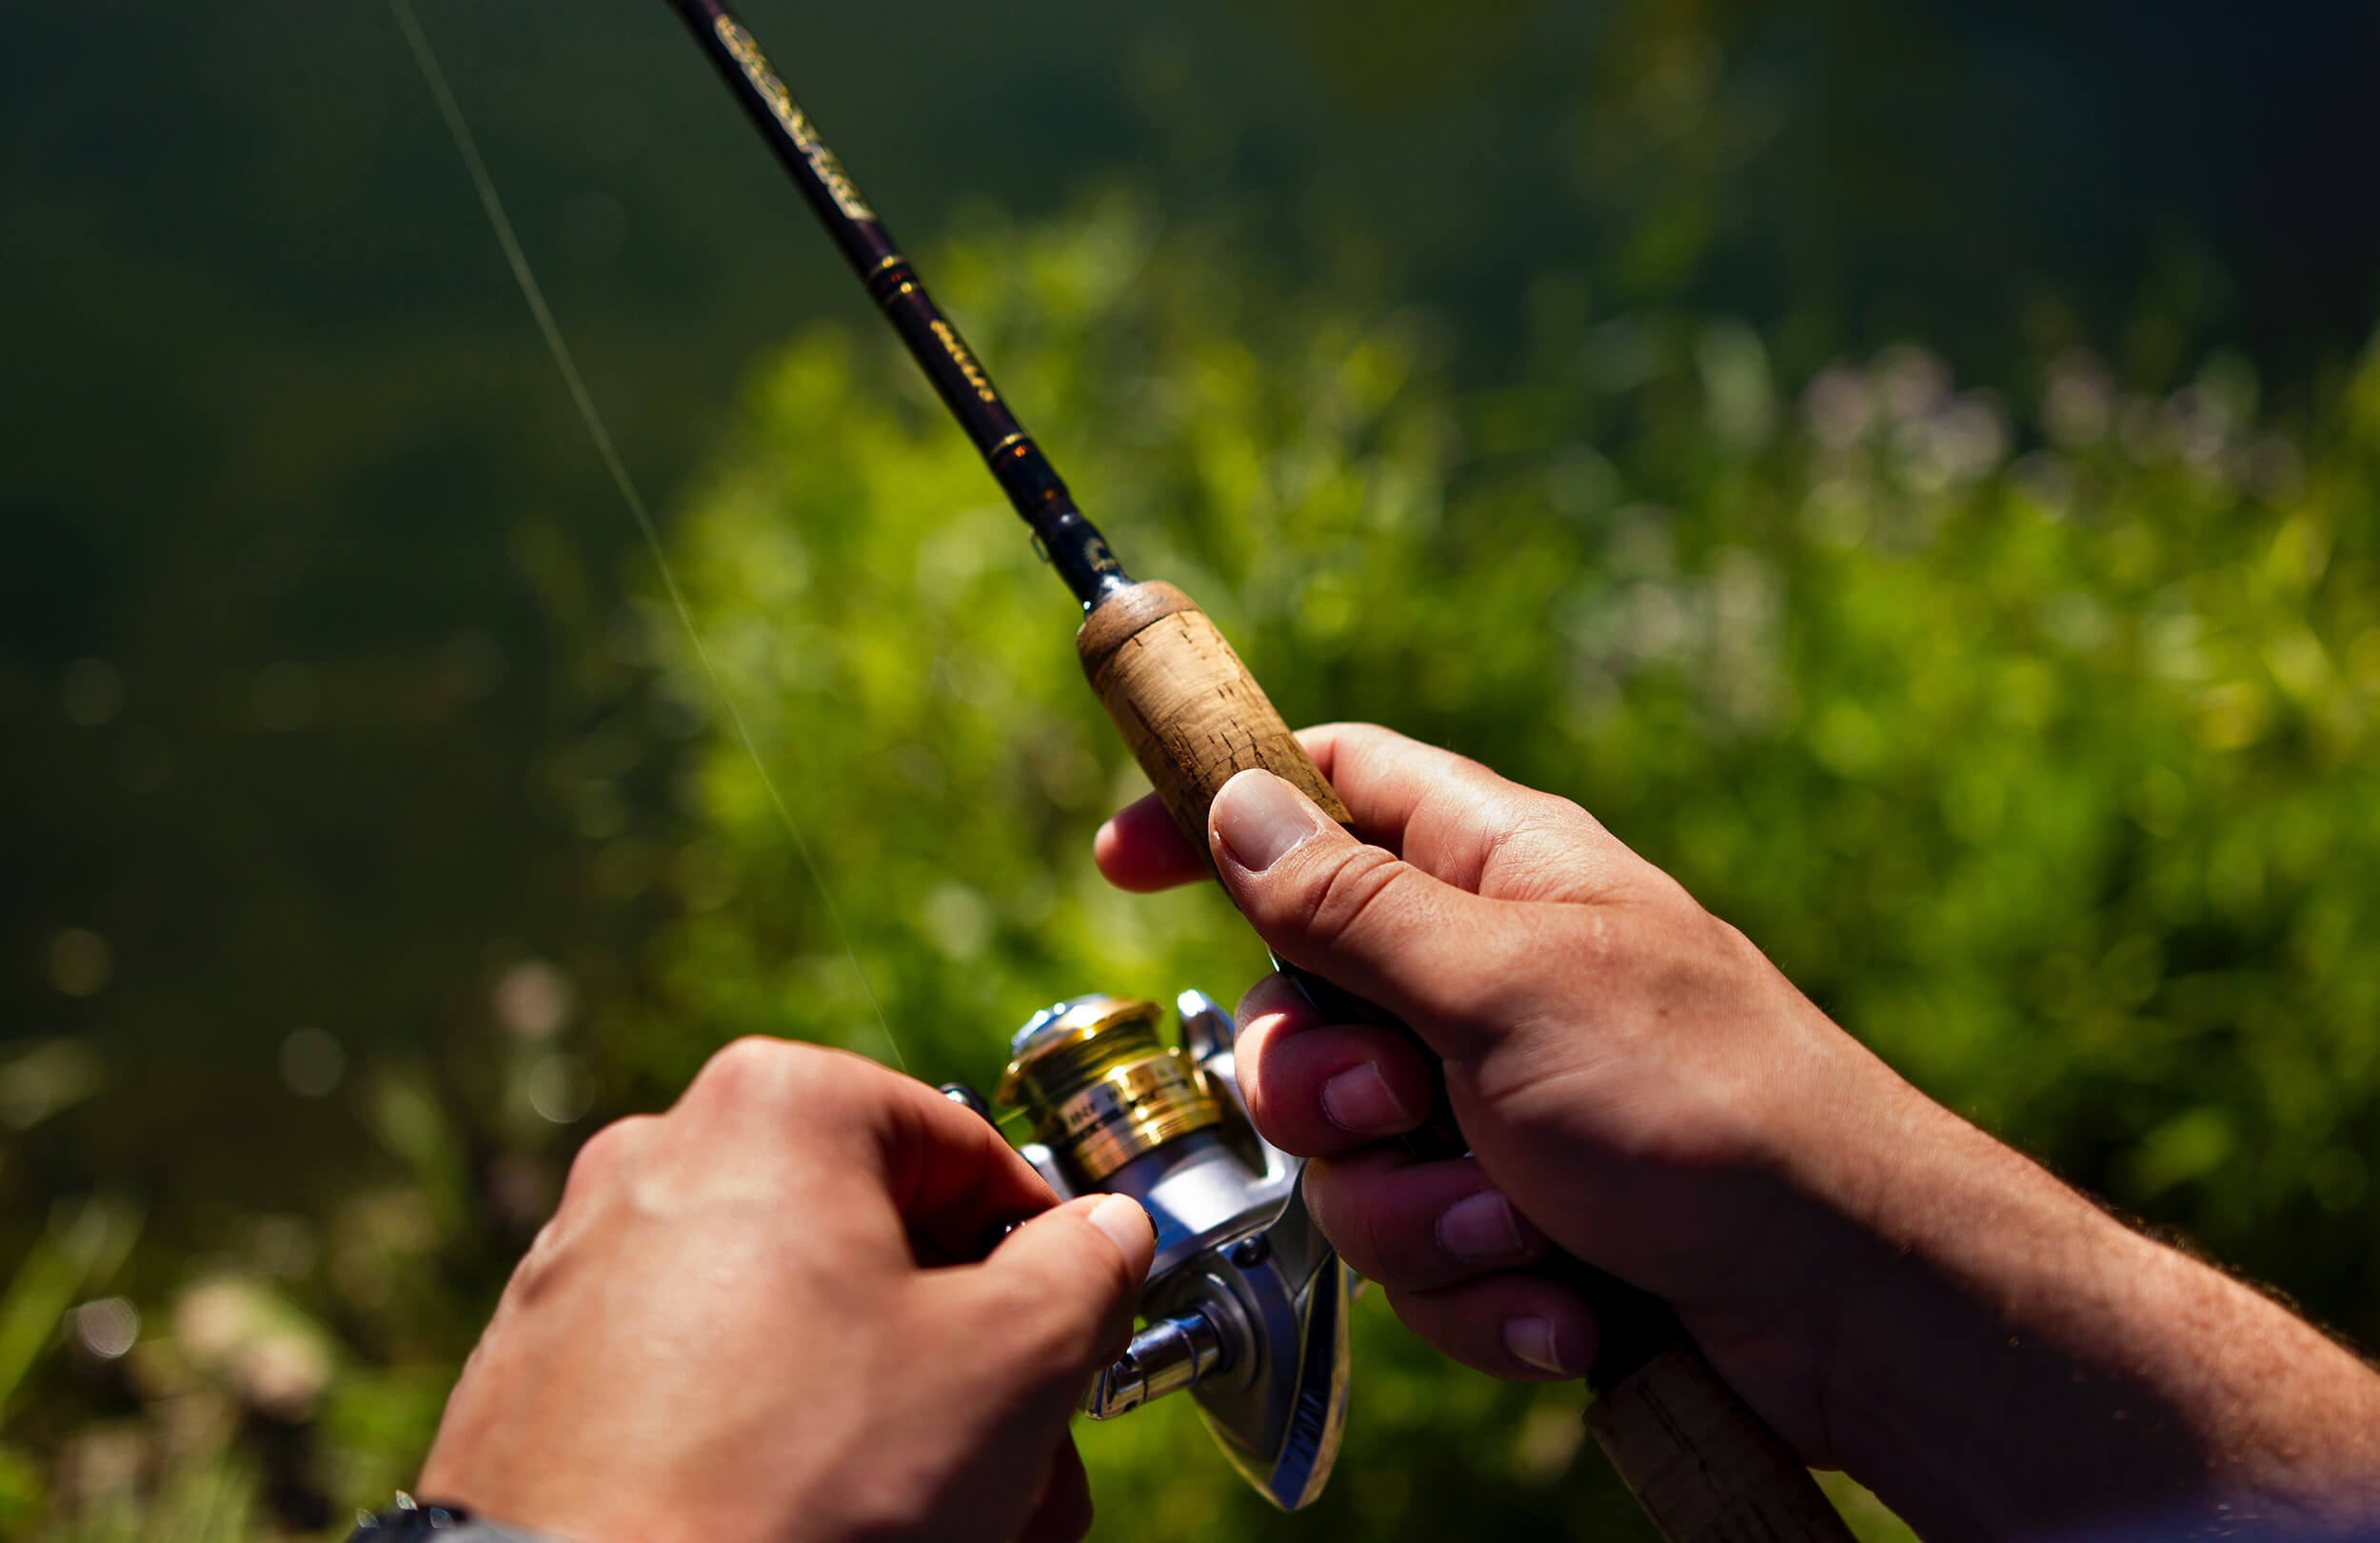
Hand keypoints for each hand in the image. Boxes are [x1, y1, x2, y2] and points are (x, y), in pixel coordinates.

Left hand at [419, 1039, 1154, 1542]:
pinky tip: (830, 1525)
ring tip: (955, 1525)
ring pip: (800, 1332)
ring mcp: (586, 1268)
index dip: (1048, 1258)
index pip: (972, 1156)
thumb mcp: (1010, 1364)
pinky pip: (705, 1389)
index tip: (1078, 1345)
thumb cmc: (800, 1484)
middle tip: (1029, 1471)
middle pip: (883, 1253)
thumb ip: (1087, 1273)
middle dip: (975, 1370)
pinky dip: (782, 1446)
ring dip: (895, 1420)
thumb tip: (1105, 1237)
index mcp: (778, 1107)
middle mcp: (663, 1159)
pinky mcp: (540, 1378)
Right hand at [1097, 723, 2379, 1537]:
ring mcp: (1500, 1104)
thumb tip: (1233, 801)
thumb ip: (1353, 904)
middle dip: (1327, 1089)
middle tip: (1397, 1106)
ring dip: (1419, 1214)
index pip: (1328, 792)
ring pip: (1349, 1155)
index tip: (1119, 861)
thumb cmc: (1703, 1103)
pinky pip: (1420, 1252)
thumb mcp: (1506, 986)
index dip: (1219, 813)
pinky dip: (1480, 1288)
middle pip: (1300, 1004)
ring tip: (1525, 1226)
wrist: (1849, 1301)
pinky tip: (1567, 1301)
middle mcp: (1487, 977)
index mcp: (1497, 872)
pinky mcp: (1519, 1217)